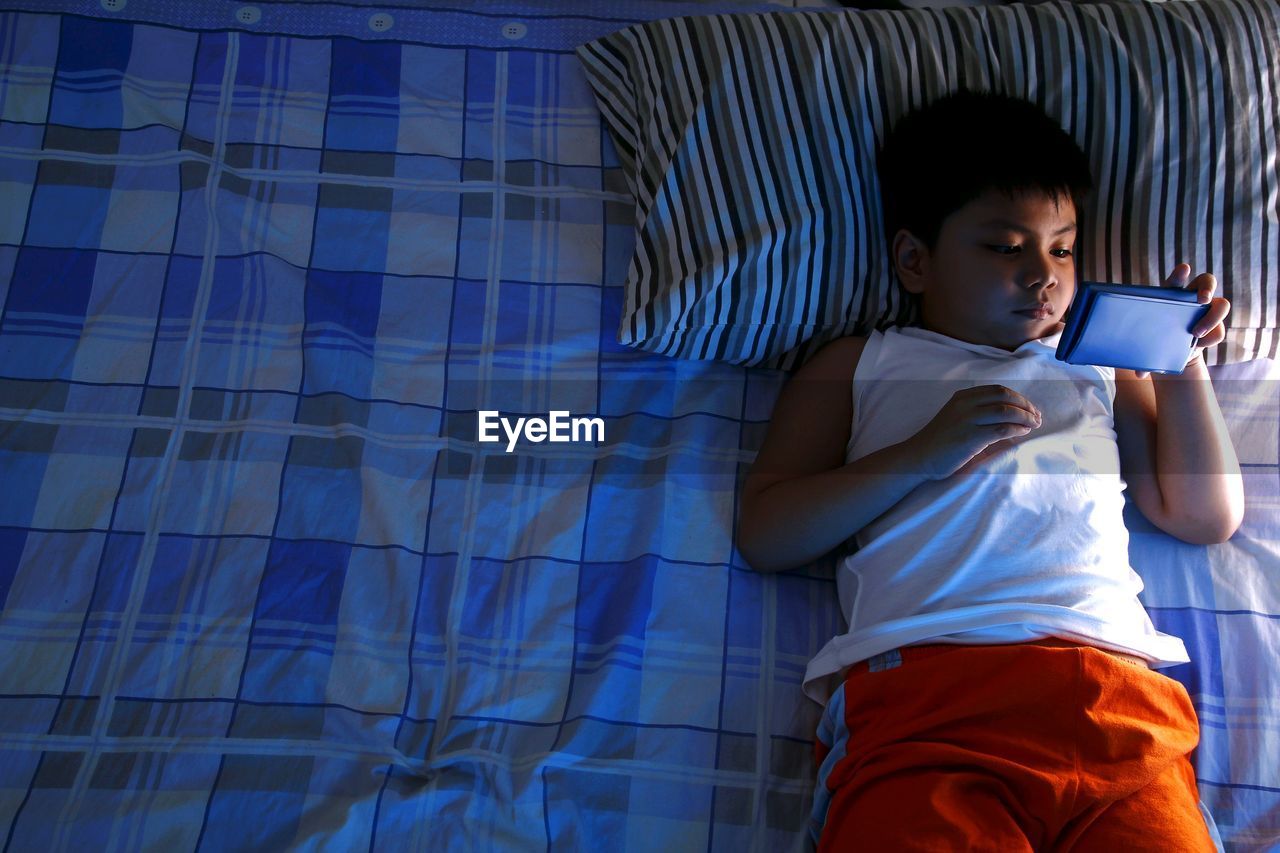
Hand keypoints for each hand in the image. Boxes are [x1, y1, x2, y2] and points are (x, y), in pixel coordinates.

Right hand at [907, 384, 1041, 479]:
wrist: (918, 459)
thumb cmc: (939, 443)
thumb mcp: (957, 419)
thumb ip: (979, 415)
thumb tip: (1012, 418)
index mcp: (962, 397)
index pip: (998, 390)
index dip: (1018, 398)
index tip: (1030, 408)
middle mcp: (965, 404)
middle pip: (1005, 397)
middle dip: (1026, 405)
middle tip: (1037, 417)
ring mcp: (967, 420)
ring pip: (1007, 411)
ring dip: (1026, 417)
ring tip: (1034, 425)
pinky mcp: (971, 437)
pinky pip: (1003, 429)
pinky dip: (1018, 430)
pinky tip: (1023, 433)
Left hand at [1133, 263, 1229, 378]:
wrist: (1172, 352)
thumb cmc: (1155, 339)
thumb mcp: (1147, 342)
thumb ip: (1141, 352)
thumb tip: (1138, 374)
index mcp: (1171, 294)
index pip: (1177, 279)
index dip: (1180, 273)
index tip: (1183, 269)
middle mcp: (1192, 298)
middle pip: (1208, 281)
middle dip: (1207, 287)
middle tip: (1201, 299)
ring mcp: (1207, 311)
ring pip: (1222, 304)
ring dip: (1212, 318)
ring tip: (1196, 333)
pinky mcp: (1215, 327)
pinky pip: (1220, 330)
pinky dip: (1211, 339)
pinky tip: (1198, 345)